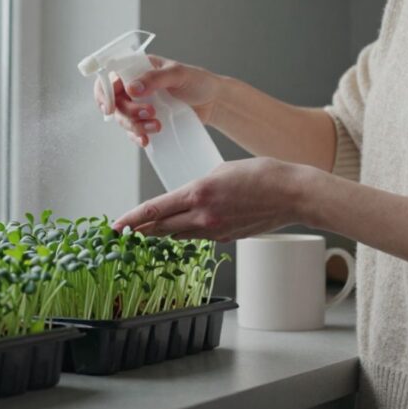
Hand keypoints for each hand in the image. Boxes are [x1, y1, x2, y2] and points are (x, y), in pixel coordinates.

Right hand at [93, 55, 222, 147]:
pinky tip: (146, 140)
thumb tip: (132, 88)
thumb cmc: (198, 81)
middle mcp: (135, 86)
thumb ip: (155, 79)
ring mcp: (140, 104)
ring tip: (157, 126)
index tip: (110, 106)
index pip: (110, 76)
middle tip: (150, 113)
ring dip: (135, 125)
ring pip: (123, 118)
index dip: (104, 91)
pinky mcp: (146, 121)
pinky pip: (133, 131)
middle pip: (116, 102)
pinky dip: (137, 136)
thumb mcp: (179, 74)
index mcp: (138, 68)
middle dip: (128, 112)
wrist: (214, 102)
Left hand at [112, 158, 318, 241]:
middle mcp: (203, 216)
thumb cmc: (262, 175)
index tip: (115, 226)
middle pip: (161, 227)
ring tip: (145, 233)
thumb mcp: (221, 170)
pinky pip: (199, 236)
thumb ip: (199, 187)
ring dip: (162, 233)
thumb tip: (186, 199)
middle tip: (122, 234)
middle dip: (139, 231)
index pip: (154, 210)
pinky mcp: (227, 238)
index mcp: (198, 194)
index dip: (131, 219)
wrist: (292, 194)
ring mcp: (216, 230)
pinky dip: (188, 231)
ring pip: (179, 233)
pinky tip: (184, 228)